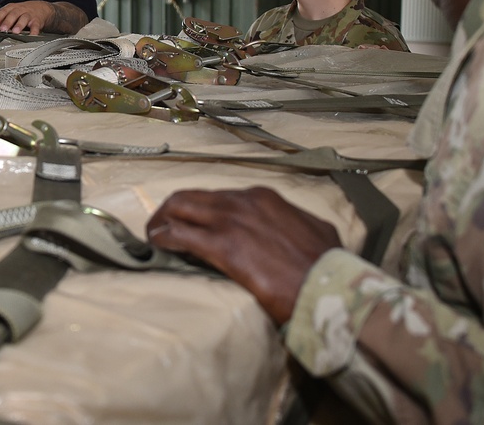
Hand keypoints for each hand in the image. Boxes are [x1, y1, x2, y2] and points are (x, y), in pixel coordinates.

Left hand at [0, 0, 53, 34]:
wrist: (42, 9)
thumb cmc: (24, 12)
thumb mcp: (13, 14)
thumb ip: (3, 21)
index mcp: (12, 8)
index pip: (4, 10)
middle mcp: (21, 10)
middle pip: (13, 14)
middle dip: (8, 21)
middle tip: (3, 29)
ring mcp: (29, 15)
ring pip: (24, 18)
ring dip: (19, 25)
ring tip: (15, 31)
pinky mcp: (37, 21)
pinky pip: (36, 26)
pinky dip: (34, 31)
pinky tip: (31, 36)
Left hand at [146, 187, 341, 324]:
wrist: (329, 286)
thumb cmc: (326, 265)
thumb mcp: (313, 229)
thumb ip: (293, 221)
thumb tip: (287, 225)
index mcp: (263, 197)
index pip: (217, 196)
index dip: (199, 209)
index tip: (191, 222)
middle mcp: (243, 201)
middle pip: (190, 197)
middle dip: (170, 211)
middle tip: (160, 228)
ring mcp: (231, 221)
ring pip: (179, 209)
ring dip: (161, 222)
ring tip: (154, 237)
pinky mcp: (223, 246)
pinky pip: (180, 234)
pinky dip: (164, 237)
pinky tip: (157, 245)